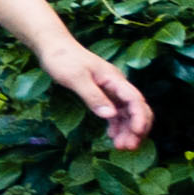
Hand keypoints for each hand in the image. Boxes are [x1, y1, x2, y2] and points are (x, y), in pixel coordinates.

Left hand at [42, 36, 154, 150]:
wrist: (53, 47)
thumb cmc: (63, 59)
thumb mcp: (75, 78)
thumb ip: (92, 96)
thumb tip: (110, 116)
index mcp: (114, 79)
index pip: (135, 99)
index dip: (140, 117)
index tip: (137, 133)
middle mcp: (117, 85)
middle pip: (137, 108)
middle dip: (137, 128)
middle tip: (128, 147)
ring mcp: (111, 90)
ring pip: (127, 113)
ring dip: (127, 130)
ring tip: (121, 147)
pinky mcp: (102, 94)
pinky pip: (115, 112)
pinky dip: (116, 125)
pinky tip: (112, 136)